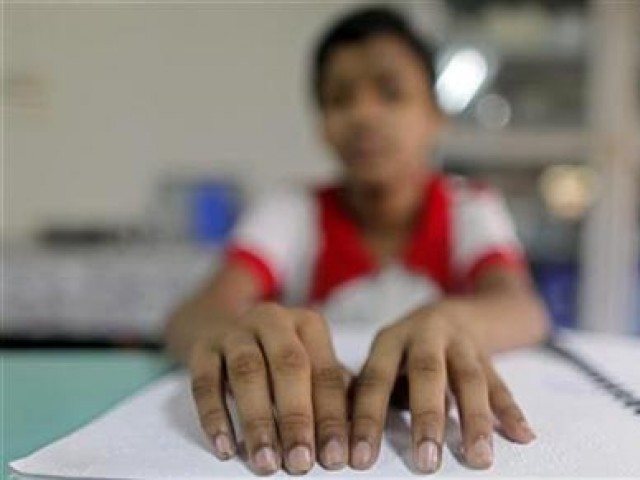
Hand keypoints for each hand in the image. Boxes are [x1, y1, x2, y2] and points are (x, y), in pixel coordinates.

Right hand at [187, 303, 348, 474]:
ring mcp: (235, 332)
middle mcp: (273, 321)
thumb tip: (352, 440)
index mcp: (308, 325)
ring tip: (266, 461)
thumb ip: (332, 396)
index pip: (325, 373)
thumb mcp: (311, 367)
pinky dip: (215, 417)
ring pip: (247, 372)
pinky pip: (205, 382)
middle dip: (296, 418)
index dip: (332, 417)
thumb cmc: (281, 361)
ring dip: (258, 421)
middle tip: (300, 462)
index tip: (336, 457)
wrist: (227, 332)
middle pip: (289, 366)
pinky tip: (226, 448)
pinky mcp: (203, 349)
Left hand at [349, 301, 535, 472]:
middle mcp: (425, 337)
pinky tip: (523, 436)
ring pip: (469, 379)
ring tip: (477, 458)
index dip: (367, 418)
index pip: (375, 379)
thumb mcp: (382, 359)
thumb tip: (340, 432)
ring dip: (475, 419)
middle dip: (427, 418)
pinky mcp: (488, 356)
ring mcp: (460, 344)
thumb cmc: (406, 350)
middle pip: (427, 373)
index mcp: (390, 340)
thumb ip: (367, 390)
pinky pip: (501, 383)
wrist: (453, 312)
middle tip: (426, 461)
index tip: (361, 457)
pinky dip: (512, 411)